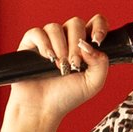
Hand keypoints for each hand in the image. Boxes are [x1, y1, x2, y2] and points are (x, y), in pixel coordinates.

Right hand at [4, 15, 113, 131]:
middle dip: (76, 45)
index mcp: (84, 46)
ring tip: (60, 66)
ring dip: (60, 47)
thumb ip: (101, 62)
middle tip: (74, 64)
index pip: (95, 23)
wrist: (42, 108)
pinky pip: (37, 32)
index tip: (97, 40)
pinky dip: (44, 44)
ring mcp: (48, 41)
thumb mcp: (93, 83)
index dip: (98, 26)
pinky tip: (48, 58)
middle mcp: (66, 40)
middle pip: (75, 23)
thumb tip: (89, 45)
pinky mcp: (31, 44)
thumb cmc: (66, 97)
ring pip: (56, 27)